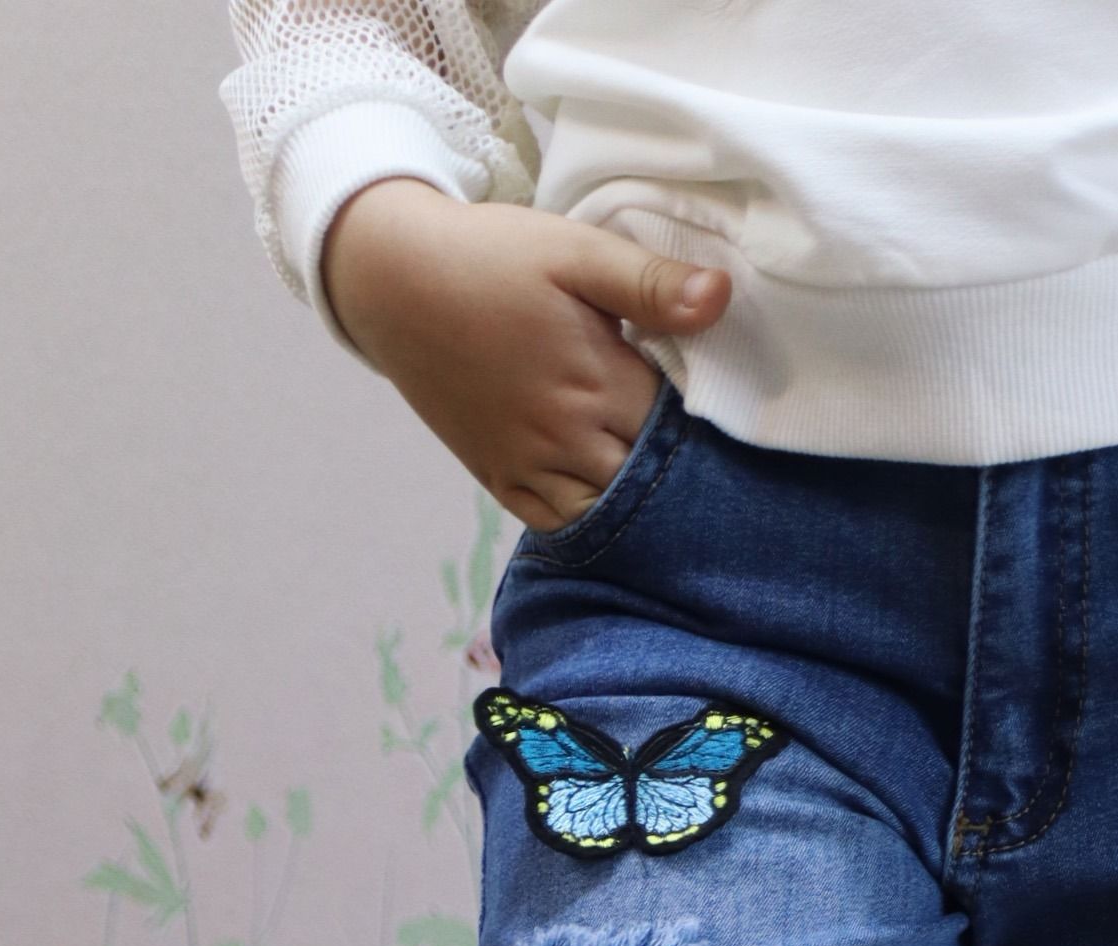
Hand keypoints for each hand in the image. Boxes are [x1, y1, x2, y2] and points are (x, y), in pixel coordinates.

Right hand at [322, 181, 730, 528]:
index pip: (680, 429)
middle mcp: (567, 438)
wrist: (395, 281)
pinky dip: (587, 522)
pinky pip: (554, 524)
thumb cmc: (491, 258)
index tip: (718, 409)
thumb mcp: (575, 251)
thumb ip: (650, 283)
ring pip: (606, 513)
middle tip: (702, 453)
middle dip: (677, 471)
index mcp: (598, 383)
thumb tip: (722, 298)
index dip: (707, 423)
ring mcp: (529, 465)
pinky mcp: (498, 477)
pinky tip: (607, 501)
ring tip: (659, 481)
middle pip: (648, 480)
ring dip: (636, 503)